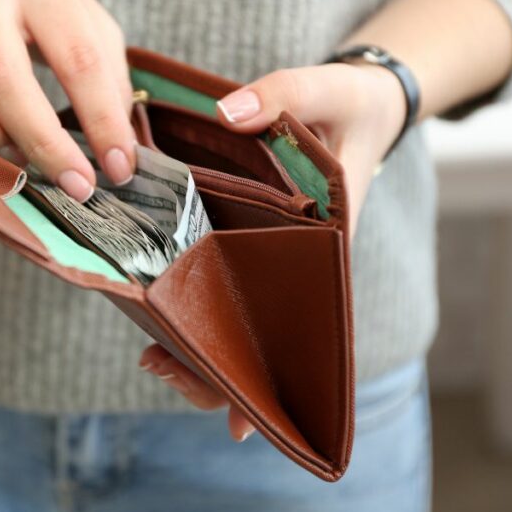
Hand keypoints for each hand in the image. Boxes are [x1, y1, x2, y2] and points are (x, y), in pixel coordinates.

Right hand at [0, 0, 135, 200]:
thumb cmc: (40, 15)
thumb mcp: (90, 26)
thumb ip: (110, 79)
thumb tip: (121, 148)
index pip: (78, 60)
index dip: (102, 123)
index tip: (118, 169)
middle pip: (3, 80)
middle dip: (42, 144)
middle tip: (73, 184)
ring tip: (12, 153)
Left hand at [140, 61, 405, 439]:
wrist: (361, 100)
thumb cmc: (352, 105)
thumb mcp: (326, 89)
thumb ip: (281, 96)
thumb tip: (228, 113)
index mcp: (326, 240)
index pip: (300, 320)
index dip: (273, 372)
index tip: (240, 422)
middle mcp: (296, 257)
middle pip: (261, 331)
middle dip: (218, 366)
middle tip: (158, 367)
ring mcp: (271, 249)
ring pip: (237, 309)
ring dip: (198, 337)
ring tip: (150, 356)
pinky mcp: (249, 231)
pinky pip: (221, 272)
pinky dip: (192, 292)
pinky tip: (154, 304)